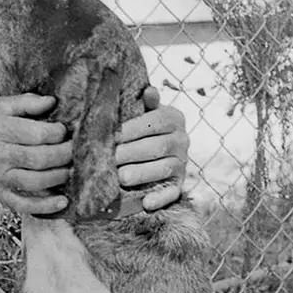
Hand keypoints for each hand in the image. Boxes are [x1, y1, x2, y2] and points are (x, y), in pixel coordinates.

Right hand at [0, 93, 71, 215]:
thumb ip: (25, 102)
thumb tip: (52, 102)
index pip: (37, 133)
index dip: (58, 132)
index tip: (64, 131)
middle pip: (39, 158)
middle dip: (64, 154)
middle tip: (73, 150)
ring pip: (35, 182)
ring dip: (59, 177)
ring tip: (69, 169)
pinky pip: (23, 205)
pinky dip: (45, 206)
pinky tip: (62, 202)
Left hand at [115, 87, 188, 211]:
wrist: (156, 147)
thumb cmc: (141, 126)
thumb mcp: (143, 112)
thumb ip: (145, 103)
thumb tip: (149, 90)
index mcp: (174, 118)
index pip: (156, 121)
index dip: (133, 128)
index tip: (112, 135)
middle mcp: (182, 140)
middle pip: (157, 147)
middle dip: (131, 153)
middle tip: (109, 158)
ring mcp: (182, 164)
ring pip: (163, 169)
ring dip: (141, 174)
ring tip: (121, 177)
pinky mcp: (179, 184)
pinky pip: (173, 193)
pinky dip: (160, 199)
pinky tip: (146, 203)